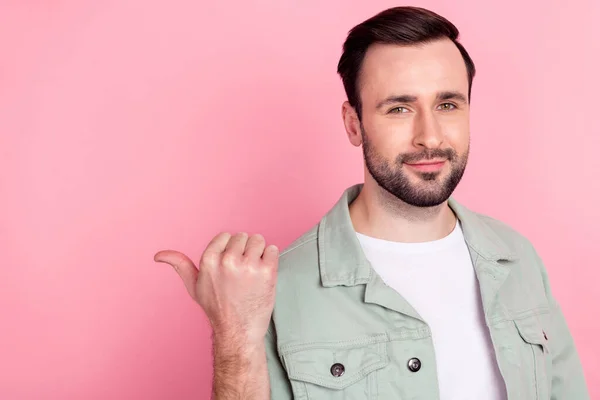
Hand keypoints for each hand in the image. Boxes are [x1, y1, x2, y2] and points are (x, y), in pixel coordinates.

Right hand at [154, 232, 278, 344]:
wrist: (238, 331)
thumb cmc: (217, 308)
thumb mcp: (194, 286)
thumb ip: (180, 265)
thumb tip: (158, 255)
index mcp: (209, 260)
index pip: (226, 236)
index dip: (230, 250)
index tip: (230, 267)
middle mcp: (228, 260)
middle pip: (243, 236)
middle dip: (244, 251)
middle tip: (242, 272)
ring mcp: (249, 266)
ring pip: (259, 240)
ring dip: (259, 253)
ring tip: (253, 273)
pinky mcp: (267, 271)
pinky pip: (273, 249)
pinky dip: (271, 259)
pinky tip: (263, 274)